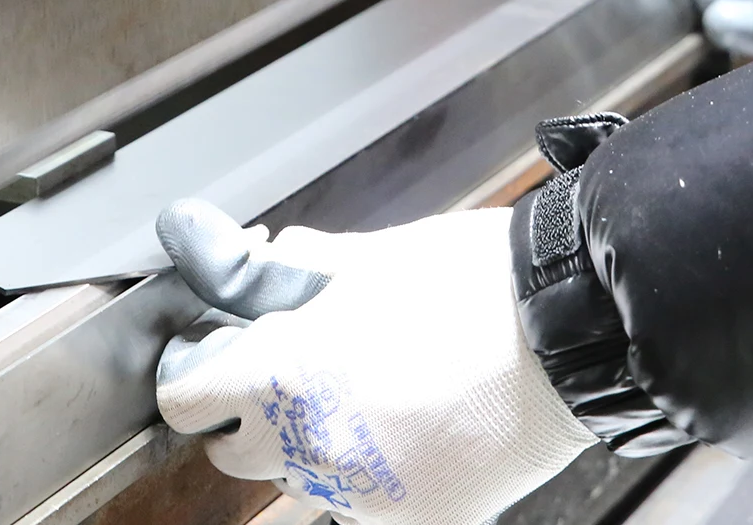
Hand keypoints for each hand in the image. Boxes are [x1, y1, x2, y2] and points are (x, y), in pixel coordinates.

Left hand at [155, 200, 593, 524]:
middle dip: (251, 413)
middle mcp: (310, 445)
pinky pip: (367, 504)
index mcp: (282, 373)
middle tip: (296, 372)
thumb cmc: (469, 284)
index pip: (183, 400)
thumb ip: (287, 270)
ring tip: (369, 397)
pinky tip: (415, 429)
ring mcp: (362, 494)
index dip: (199, 372)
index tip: (220, 354)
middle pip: (234, 452)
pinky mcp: (415, 519)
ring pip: (301, 481)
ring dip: (313, 445)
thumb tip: (239, 255)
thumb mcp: (363, 259)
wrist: (569, 331)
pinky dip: (377, 473)